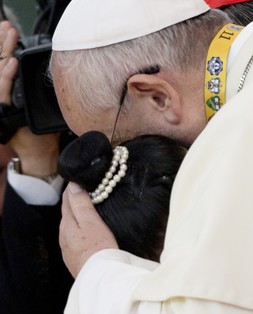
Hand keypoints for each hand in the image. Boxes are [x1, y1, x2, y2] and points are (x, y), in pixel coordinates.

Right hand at [0, 20, 60, 176]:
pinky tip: (12, 64)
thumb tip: (54, 68)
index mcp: (11, 91)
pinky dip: (7, 77)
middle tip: (7, 28)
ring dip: (3, 55)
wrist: (42, 154)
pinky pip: (4, 92)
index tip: (9, 29)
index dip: (5, 46)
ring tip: (10, 40)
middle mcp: (4, 95)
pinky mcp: (4, 113)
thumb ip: (40, 88)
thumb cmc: (43, 131)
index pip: (4, 62)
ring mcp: (2, 103)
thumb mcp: (42, 104)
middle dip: (2, 44)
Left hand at [60, 182, 117, 276]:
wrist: (99, 277)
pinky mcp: (75, 258)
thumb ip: (81, 204)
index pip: (67, 200)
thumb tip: (72, 185)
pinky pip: (76, 239)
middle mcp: (64, 235)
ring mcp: (68, 248)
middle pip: (68, 213)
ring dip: (77, 217)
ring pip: (71, 227)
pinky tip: (88, 232)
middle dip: (74, 202)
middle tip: (86, 191)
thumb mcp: (90, 222)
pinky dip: (80, 230)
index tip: (80, 179)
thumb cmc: (98, 248)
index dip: (73, 189)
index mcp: (67, 223)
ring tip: (88, 210)